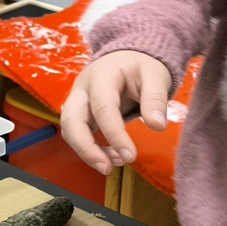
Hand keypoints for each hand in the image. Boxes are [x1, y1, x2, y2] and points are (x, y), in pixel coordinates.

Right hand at [59, 50, 171, 175]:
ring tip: (114, 165)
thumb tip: (157, 126)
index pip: (102, 107)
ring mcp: (78, 101)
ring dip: (87, 151)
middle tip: (107, 169)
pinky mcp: (80, 113)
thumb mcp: (155, 76)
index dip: (114, 134)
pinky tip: (112, 156)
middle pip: (71, 120)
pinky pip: (77, 133)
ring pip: (70, 130)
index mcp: (101, 75)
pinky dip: (91, 149)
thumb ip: (156, 99)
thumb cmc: (142, 66)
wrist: (129, 56)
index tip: (130, 156)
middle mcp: (82, 88)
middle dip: (86, 148)